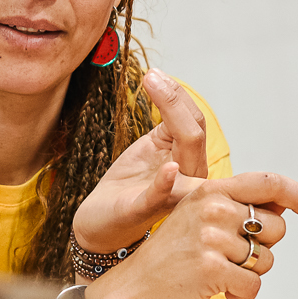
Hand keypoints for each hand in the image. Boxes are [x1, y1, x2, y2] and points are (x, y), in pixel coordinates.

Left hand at [72, 70, 208, 253]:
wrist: (102, 224)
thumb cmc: (129, 186)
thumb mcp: (151, 149)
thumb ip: (169, 126)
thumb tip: (165, 81)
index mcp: (188, 160)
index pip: (195, 122)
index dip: (178, 95)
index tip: (154, 74)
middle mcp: (189, 178)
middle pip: (194, 134)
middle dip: (175, 101)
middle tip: (150, 76)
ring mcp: (171, 197)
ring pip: (187, 157)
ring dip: (177, 123)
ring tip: (155, 89)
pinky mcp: (146, 211)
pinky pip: (162, 195)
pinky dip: (167, 181)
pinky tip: (170, 167)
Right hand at [82, 170, 297, 298]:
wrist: (136, 287)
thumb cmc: (173, 255)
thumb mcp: (200, 219)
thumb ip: (239, 209)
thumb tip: (284, 208)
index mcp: (210, 190)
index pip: (266, 182)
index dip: (295, 193)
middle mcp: (211, 208)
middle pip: (276, 228)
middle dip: (263, 248)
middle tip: (233, 257)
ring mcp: (210, 238)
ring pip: (267, 259)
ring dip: (250, 274)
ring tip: (221, 274)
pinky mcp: (211, 268)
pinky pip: (254, 285)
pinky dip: (242, 295)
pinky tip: (221, 291)